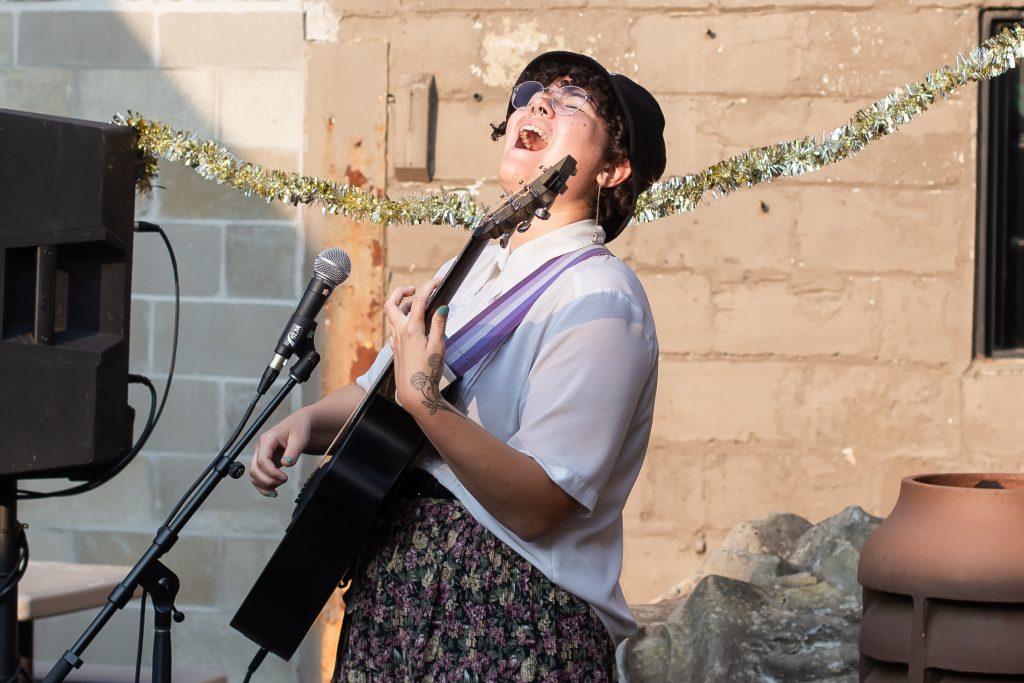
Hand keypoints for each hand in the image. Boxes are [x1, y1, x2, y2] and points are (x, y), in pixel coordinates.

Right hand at [249, 410, 311, 496]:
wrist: (299, 425)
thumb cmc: (299, 429)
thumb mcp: (300, 438)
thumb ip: (293, 451)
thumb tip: (286, 464)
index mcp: (267, 440)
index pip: (262, 460)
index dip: (272, 473)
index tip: (285, 478)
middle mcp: (261, 448)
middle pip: (255, 469)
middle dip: (268, 480)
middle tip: (284, 481)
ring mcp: (261, 455)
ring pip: (254, 475)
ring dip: (264, 485)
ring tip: (278, 487)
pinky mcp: (265, 462)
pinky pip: (258, 477)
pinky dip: (263, 486)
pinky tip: (273, 491)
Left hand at [384, 277, 453, 416]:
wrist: (414, 392)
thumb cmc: (428, 371)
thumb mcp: (438, 346)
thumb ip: (439, 324)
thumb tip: (442, 306)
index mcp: (412, 329)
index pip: (418, 300)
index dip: (428, 287)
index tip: (438, 281)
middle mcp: (400, 332)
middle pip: (391, 304)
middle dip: (401, 292)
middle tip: (414, 290)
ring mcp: (396, 341)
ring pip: (392, 316)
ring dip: (402, 307)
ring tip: (418, 308)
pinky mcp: (396, 349)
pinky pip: (394, 329)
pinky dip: (401, 321)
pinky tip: (412, 327)